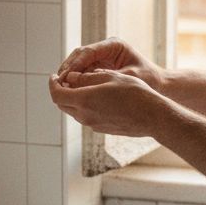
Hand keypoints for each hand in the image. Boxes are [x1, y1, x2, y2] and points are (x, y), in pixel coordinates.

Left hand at [48, 69, 167, 137]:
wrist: (152, 116)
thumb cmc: (135, 93)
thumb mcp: (110, 77)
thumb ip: (87, 77)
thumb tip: (70, 77)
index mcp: (84, 100)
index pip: (56, 94)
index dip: (52, 84)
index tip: (54, 76)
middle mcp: (85, 115)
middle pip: (62, 104)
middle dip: (60, 91)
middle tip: (66, 80)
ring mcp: (93, 125)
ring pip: (74, 111)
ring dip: (73, 99)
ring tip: (82, 86)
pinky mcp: (102, 129)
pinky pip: (86, 116)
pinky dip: (84, 106)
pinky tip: (96, 97)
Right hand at [56, 37, 163, 90]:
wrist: (159, 84)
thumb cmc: (148, 79)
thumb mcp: (130, 77)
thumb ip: (107, 77)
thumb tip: (84, 80)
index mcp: (113, 45)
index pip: (88, 51)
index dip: (75, 64)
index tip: (66, 76)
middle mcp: (105, 49)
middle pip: (79, 55)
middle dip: (68, 68)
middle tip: (58, 82)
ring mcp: (101, 58)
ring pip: (78, 64)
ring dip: (69, 75)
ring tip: (60, 87)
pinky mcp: (99, 67)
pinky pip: (83, 72)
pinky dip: (76, 81)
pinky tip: (69, 91)